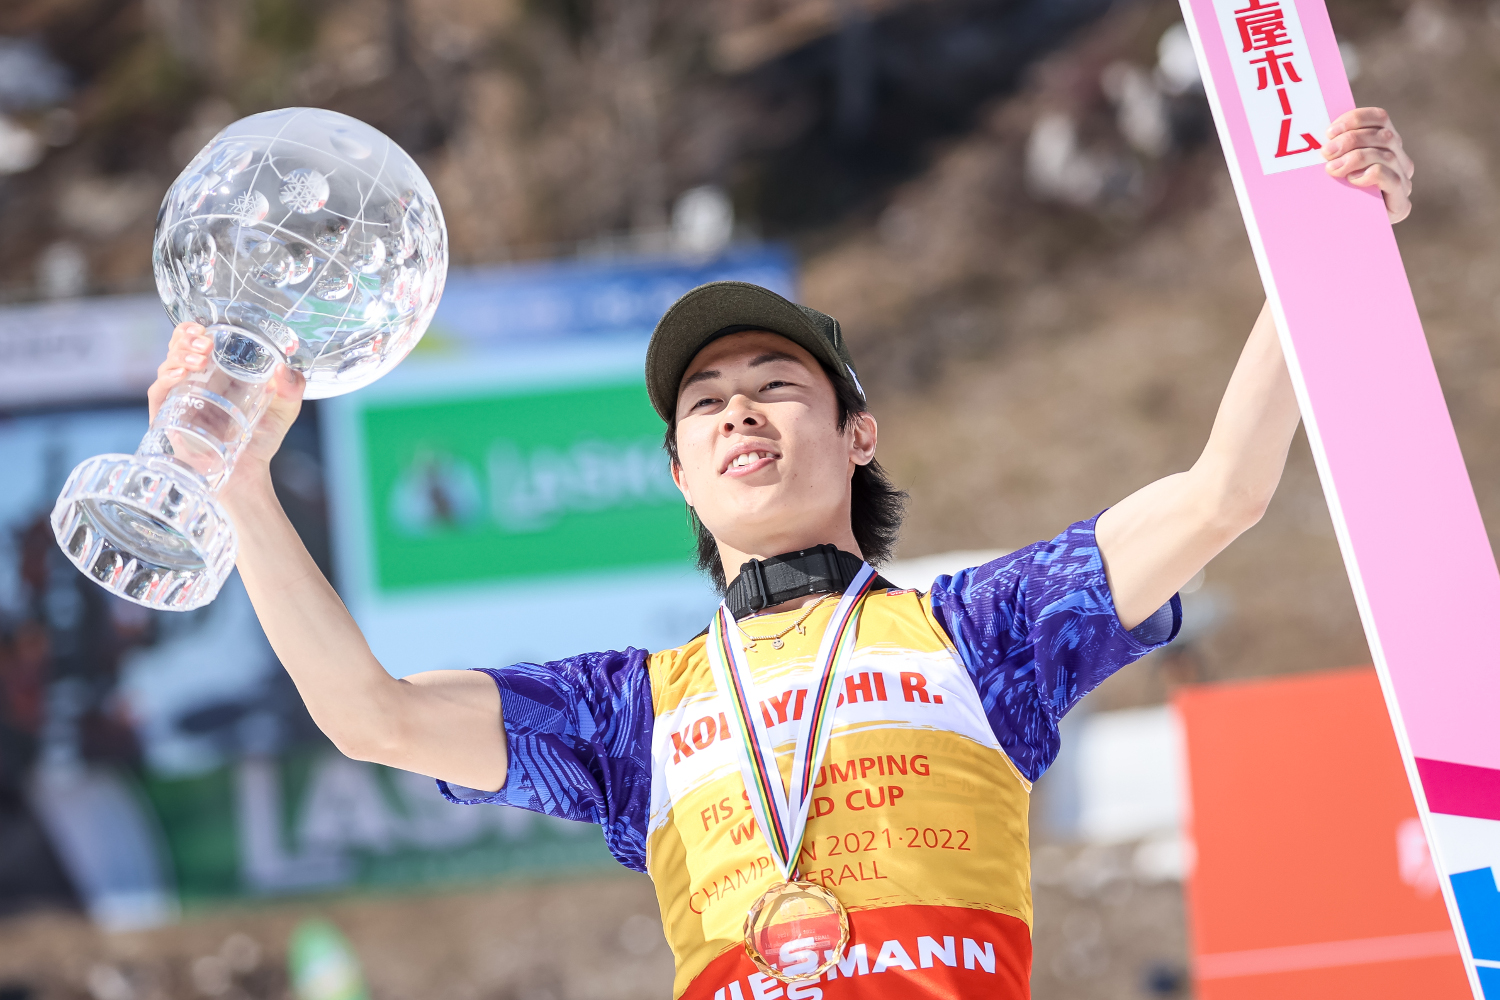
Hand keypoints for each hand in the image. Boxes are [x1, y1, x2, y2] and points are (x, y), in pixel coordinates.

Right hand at [148, 322, 305, 494]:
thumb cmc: (261, 439)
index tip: (208, 328)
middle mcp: (194, 381)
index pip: (197, 340)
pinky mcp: (167, 418)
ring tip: (198, 358)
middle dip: (186, 338)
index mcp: (216, 372)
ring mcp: (179, 398)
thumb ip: (292, 388)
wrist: (247, 474)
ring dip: (178, 355)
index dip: (196, 329)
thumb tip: (286, 368)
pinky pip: (158, 393)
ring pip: (167, 365)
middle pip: (178, 347)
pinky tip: (180, 375)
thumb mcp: (283, 409)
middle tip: (205, 342)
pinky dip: (165, 380)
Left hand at [1323, 107, 1414, 223]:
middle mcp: (1399, 160)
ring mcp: (1403, 181)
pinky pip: (1393, 179)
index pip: (1380, 118)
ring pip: (1387, 155)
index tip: (1330, 131)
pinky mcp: (1401, 204)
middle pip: (1383, 135)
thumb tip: (1316, 132)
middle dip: (1351, 140)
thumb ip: (1333, 149)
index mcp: (1385, 144)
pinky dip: (1372, 175)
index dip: (1356, 119)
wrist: (1339, 237)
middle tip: (1325, 153)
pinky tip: (1353, 181)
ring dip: (1356, 158)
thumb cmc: (1331, 197)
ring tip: (1332, 170)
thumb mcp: (1331, 167)